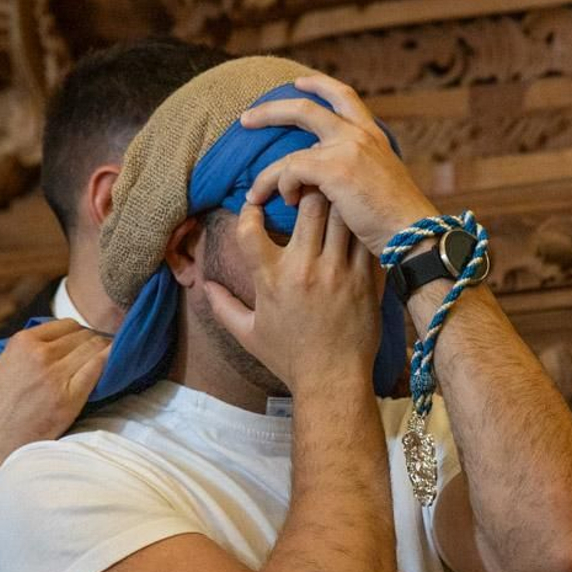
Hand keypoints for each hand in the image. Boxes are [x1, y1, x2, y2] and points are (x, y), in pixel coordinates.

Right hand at [0, 319, 110, 474]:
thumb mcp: (3, 364)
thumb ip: (29, 350)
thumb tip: (58, 343)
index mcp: (23, 342)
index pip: (67, 325)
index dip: (80, 333)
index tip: (86, 342)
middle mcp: (41, 355)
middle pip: (84, 337)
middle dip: (95, 342)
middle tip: (103, 352)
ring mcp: (56, 377)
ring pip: (94, 350)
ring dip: (104, 353)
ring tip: (110, 360)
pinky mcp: (69, 400)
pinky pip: (97, 372)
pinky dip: (108, 366)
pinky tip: (114, 369)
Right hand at [203, 194, 380, 395]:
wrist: (333, 380)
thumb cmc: (290, 358)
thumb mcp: (249, 334)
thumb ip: (224, 307)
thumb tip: (204, 286)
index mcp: (270, 278)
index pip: (250, 227)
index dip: (250, 210)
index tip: (257, 208)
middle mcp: (304, 269)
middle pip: (309, 204)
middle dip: (306, 190)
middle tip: (306, 191)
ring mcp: (339, 272)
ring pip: (342, 214)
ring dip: (336, 203)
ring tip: (333, 201)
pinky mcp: (366, 279)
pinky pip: (365, 238)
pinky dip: (360, 227)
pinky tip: (355, 227)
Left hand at [240, 73, 437, 255]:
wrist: (414, 235)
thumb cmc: (398, 221)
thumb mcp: (381, 184)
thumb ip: (356, 170)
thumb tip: (323, 175)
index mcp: (373, 137)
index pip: (344, 96)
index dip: (319, 85)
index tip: (298, 83)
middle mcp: (360, 135)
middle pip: (306, 108)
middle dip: (270, 112)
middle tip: (245, 119)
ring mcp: (347, 149)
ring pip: (291, 151)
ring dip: (267, 174)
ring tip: (254, 193)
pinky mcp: (335, 170)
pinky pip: (291, 171)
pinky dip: (280, 186)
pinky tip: (285, 203)